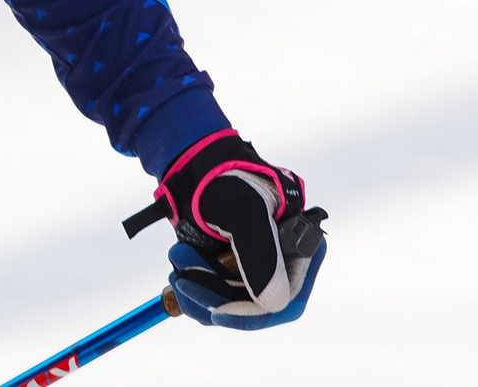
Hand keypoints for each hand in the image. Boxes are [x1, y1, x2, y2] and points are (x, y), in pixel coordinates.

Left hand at [132, 130, 326, 329]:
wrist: (193, 163)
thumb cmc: (225, 179)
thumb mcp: (244, 215)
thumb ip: (261, 257)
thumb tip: (274, 304)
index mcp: (299, 249)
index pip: (286, 300)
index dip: (251, 314)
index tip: (216, 312)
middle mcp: (280, 263)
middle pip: (250, 305)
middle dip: (212, 295)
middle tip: (180, 277)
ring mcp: (252, 266)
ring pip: (227, 303)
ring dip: (197, 288)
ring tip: (178, 255)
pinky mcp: (228, 267)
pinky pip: (212, 296)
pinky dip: (192, 286)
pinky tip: (179, 261)